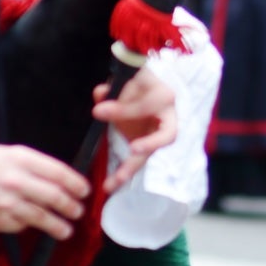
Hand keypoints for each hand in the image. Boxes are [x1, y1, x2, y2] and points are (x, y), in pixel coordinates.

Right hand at [0, 144, 90, 238]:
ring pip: (41, 217)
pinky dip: (27, 225)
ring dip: (57, 225)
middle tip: (78, 211)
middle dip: (71, 206)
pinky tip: (32, 225)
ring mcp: (7, 203)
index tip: (84, 190)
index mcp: (20, 159)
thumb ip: (30, 165)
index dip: (75, 183)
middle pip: (54, 196)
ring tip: (66, 230)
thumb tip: (54, 178)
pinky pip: (20, 225)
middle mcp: (17, 181)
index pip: (58, 172)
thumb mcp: (5, 153)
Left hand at [92, 67, 178, 192]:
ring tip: (112, 183)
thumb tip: (100, 94)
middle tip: (133, 150)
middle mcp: (166, 118)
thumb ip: (113, 90)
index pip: (149, 105)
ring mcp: (156, 135)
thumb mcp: (126, 81)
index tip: (99, 111)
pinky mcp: (145, 146)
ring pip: (148, 154)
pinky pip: (137, 160)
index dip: (127, 109)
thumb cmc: (136, 81)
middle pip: (164, 136)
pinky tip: (111, 183)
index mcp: (163, 96)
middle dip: (149, 145)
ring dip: (131, 168)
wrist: (139, 88)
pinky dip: (124, 171)